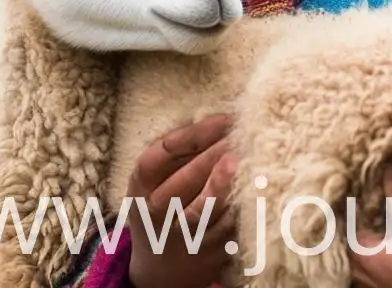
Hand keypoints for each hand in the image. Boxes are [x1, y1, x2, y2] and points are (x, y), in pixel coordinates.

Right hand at [125, 113, 236, 287]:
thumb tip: (214, 124)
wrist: (158, 272)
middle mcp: (156, 213)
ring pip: (204, 210)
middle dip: (212, 155)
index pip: (162, 154)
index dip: (193, 134)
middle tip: (237, 135)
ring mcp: (181, 238)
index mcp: (139, 187)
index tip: (222, 120)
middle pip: (184, 181)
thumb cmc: (158, 211)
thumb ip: (172, 158)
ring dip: (223, 185)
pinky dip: (236, 212)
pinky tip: (251, 193)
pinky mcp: (205, 256)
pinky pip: (223, 231)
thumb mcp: (149, 184)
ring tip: (240, 161)